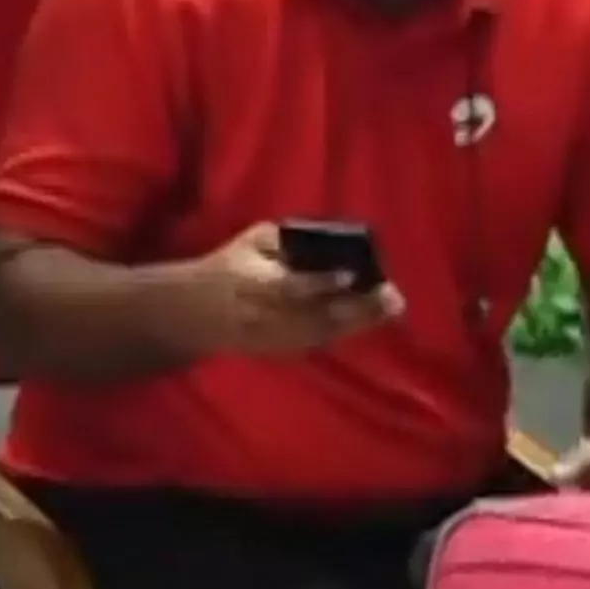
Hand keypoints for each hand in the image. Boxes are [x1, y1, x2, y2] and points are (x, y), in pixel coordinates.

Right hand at [180, 225, 401, 360]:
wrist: (198, 313)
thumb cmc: (230, 267)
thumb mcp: (251, 241)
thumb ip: (285, 238)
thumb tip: (327, 238)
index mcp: (255, 284)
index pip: (290, 287)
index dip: (320, 283)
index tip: (350, 275)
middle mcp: (269, 316)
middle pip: (317, 316)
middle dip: (357, 307)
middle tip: (391, 296)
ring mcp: (278, 338)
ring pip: (324, 333)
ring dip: (361, 321)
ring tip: (391, 306)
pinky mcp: (285, 350)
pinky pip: (322, 342)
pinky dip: (348, 331)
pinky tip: (373, 318)